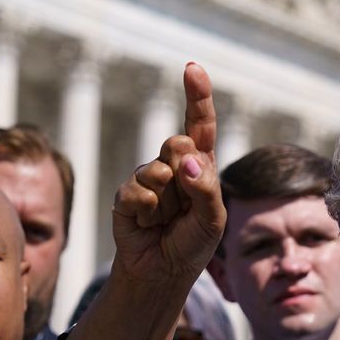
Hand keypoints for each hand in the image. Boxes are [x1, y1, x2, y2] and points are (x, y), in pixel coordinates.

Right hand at [112, 63, 227, 284]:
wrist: (164, 271)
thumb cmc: (193, 242)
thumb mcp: (213, 218)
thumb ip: (206, 188)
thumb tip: (186, 162)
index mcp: (200, 163)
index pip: (200, 124)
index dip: (197, 95)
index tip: (192, 69)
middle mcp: (173, 164)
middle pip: (177, 143)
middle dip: (184, 173)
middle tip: (185, 203)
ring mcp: (146, 177)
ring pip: (157, 171)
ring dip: (167, 202)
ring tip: (166, 220)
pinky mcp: (126, 195)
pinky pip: (138, 193)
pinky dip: (148, 214)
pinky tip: (148, 225)